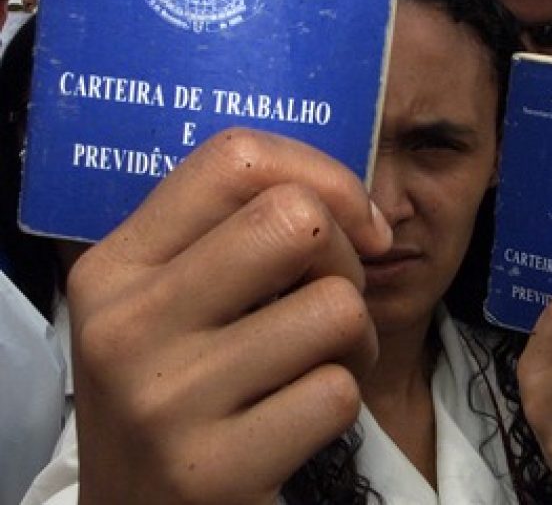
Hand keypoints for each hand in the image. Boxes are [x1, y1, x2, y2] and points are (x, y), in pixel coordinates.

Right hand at [70, 128, 390, 504]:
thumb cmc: (180, 389)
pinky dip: (343, 398)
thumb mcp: (170, 304)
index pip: (235, 158)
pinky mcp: (212, 472)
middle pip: (297, 220)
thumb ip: (234, 234)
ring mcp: (165, 401)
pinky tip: (302, 416)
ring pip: (336, 307)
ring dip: (356, 338)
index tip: (357, 223)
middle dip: (347, 258)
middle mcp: (125, 326)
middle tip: (330, 300)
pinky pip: (338, 391)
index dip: (324, 174)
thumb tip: (355, 206)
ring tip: (320, 363)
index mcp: (115, 267)